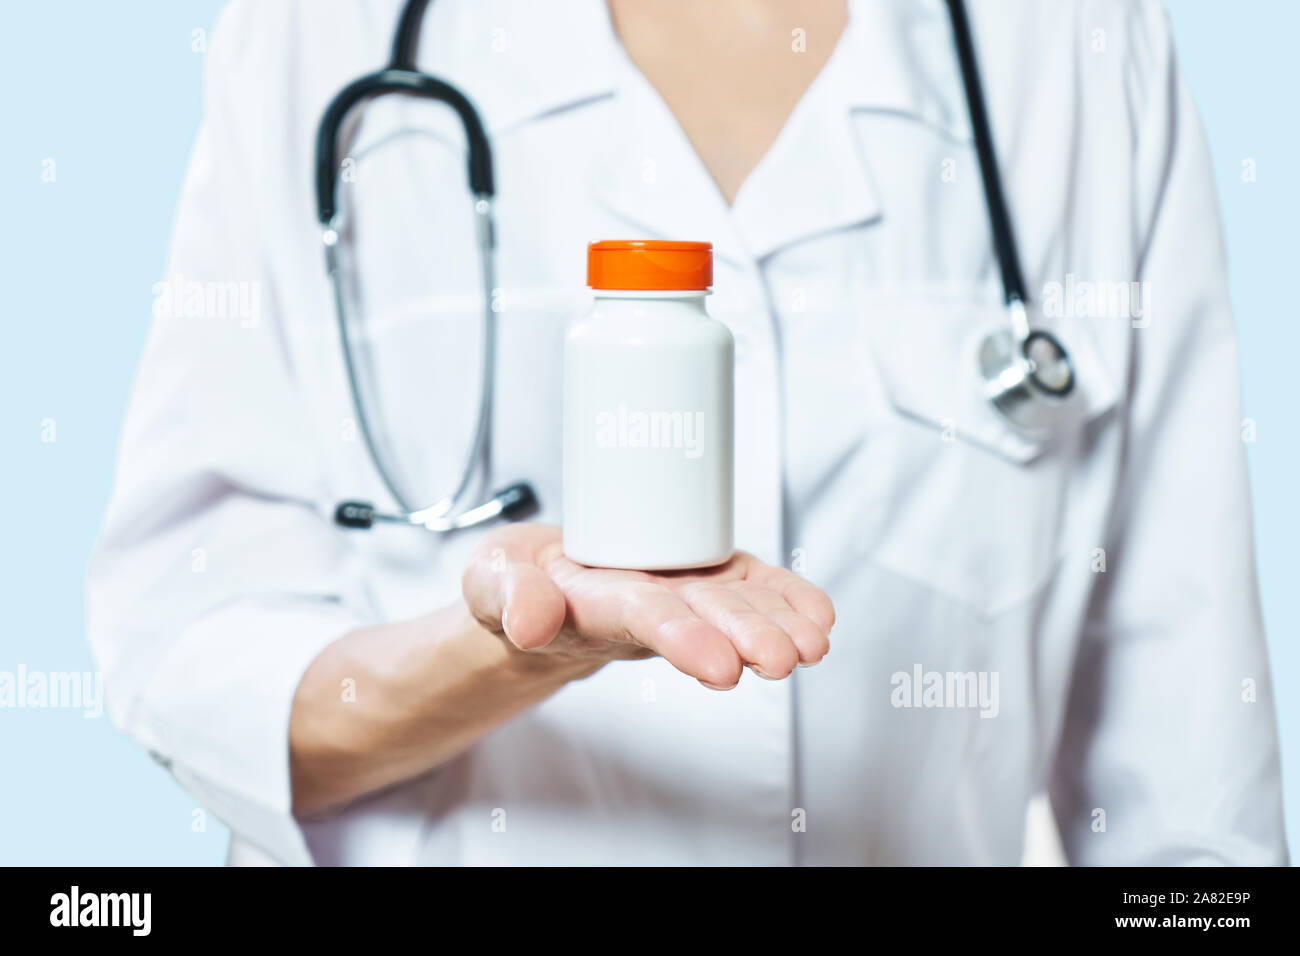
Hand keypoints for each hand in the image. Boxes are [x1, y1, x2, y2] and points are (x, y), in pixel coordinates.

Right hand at [462, 523, 833, 689]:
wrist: (540, 593)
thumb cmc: (517, 584)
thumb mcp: (490, 579)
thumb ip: (506, 595)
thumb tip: (528, 621)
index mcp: (594, 606)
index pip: (641, 618)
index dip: (682, 638)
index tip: (721, 666)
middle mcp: (647, 607)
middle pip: (701, 619)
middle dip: (743, 637)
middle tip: (781, 658)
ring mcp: (679, 593)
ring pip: (734, 607)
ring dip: (775, 626)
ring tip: (813, 644)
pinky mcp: (701, 576)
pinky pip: (750, 589)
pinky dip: (786, 600)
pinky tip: (818, 617)